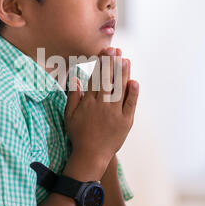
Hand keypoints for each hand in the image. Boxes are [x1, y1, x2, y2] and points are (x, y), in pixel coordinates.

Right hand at [64, 47, 138, 171]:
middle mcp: (103, 106)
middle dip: (113, 63)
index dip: (102, 63)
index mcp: (89, 102)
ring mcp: (115, 114)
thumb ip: (73, 96)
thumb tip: (76, 78)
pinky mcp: (126, 122)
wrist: (91, 155)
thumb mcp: (70, 116)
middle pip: (108, 80)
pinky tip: (135, 82)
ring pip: (120, 90)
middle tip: (116, 50)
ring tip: (126, 60)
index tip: (105, 51)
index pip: (96, 78)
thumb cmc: (78, 135)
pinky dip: (133, 94)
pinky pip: (130, 105)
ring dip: (123, 74)